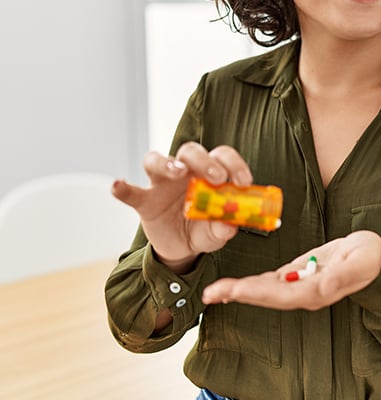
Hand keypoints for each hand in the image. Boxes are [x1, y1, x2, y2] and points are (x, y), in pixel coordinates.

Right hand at [112, 142, 251, 272]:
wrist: (181, 248)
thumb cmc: (204, 228)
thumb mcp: (217, 232)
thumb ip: (224, 227)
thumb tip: (229, 225)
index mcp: (209, 173)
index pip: (221, 156)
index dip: (234, 164)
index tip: (244, 182)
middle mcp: (185, 172)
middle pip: (190, 152)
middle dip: (204, 160)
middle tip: (217, 178)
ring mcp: (161, 184)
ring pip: (157, 160)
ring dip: (166, 163)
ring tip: (177, 172)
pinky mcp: (144, 201)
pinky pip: (131, 192)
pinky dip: (123, 188)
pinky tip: (118, 186)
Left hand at [201, 230, 380, 309]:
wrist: (373, 256)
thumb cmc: (370, 257)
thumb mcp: (363, 261)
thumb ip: (344, 275)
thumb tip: (323, 287)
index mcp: (317, 291)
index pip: (282, 295)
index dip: (258, 293)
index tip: (236, 290)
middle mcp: (304, 293)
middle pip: (266, 296)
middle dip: (239, 293)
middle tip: (210, 293)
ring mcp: (298, 285)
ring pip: (264, 290)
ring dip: (239, 290)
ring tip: (213, 291)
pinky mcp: (296, 275)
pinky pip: (270, 281)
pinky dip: (251, 282)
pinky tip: (234, 285)